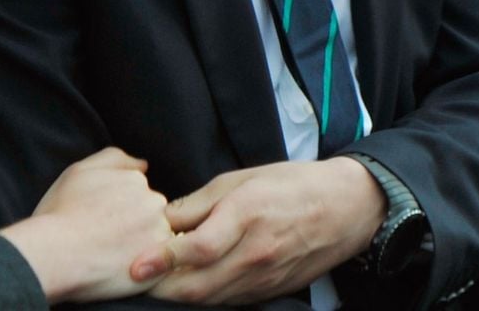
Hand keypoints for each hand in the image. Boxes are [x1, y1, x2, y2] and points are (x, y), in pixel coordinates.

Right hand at [1, 147, 174, 302]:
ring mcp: (160, 236)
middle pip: (150, 215)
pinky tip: (118, 270)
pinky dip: (142, 269)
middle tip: (104, 237)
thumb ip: (114, 159)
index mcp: (136, 180)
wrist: (57, 253)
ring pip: (154, 241)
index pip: (137, 193)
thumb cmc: (62, 211)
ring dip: (140, 246)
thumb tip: (143, 165)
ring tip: (110, 256)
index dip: (117, 208)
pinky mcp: (160, 268)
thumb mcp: (80, 170)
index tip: (99, 218)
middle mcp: (154, 204)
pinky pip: (157, 269)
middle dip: (133, 225)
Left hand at [133, 158, 385, 304]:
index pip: (198, 249)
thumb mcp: (239, 179)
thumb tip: (165, 217)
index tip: (137, 264)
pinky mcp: (273, 290)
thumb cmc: (289, 185)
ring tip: (153, 285)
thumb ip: (199, 202)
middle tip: (134, 280)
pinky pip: (232, 300)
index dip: (163, 258)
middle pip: (202, 285)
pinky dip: (207, 297)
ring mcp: (266, 277)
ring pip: (214, 298)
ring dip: (181, 296)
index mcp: (246, 216)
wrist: (344, 209)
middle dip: (163, 287)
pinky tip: (189, 287)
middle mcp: (256, 253)